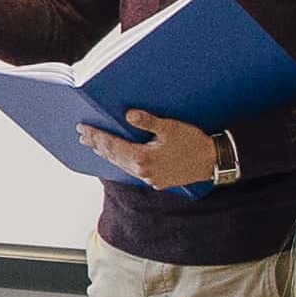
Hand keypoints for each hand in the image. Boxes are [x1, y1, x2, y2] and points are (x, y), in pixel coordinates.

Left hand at [76, 109, 219, 188]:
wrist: (213, 162)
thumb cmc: (193, 142)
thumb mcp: (170, 127)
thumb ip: (147, 121)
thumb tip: (127, 115)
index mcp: (142, 158)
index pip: (111, 145)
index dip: (96, 135)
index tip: (83, 128)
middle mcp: (142, 171)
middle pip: (112, 156)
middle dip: (96, 144)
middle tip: (82, 135)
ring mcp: (148, 178)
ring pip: (121, 165)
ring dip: (107, 154)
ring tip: (94, 145)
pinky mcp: (156, 181)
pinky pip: (132, 170)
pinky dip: (121, 162)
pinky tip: (118, 157)